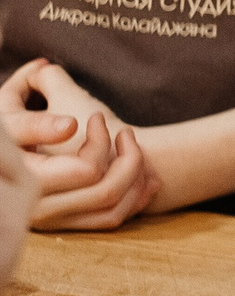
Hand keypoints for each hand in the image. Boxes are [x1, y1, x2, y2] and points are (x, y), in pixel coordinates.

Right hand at [0, 63, 157, 230]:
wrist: (29, 154)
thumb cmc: (33, 122)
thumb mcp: (33, 103)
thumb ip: (42, 83)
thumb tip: (45, 68)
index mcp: (27, 175)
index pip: (84, 168)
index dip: (98, 143)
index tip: (96, 119)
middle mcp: (36, 205)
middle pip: (102, 187)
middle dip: (128, 157)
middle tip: (124, 133)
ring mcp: (53, 220)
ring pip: (110, 202)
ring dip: (133, 173)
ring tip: (131, 147)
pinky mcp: (69, 227)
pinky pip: (111, 218)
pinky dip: (135, 196)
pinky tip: (146, 176)